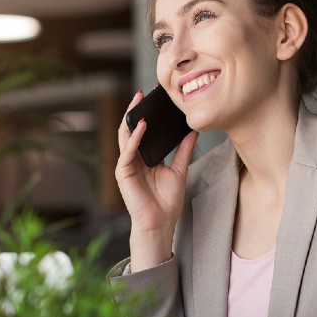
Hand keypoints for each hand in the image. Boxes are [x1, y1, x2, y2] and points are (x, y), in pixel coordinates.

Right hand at [115, 91, 197, 270]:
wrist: (161, 223)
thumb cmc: (167, 202)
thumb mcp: (179, 171)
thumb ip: (184, 151)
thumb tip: (193, 132)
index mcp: (145, 157)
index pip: (144, 131)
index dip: (148, 115)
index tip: (157, 99)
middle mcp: (134, 159)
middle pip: (132, 129)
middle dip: (135, 110)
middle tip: (143, 93)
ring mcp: (127, 165)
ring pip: (125, 136)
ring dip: (130, 118)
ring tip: (138, 102)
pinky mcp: (123, 174)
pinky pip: (127, 152)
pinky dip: (133, 138)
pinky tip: (140, 126)